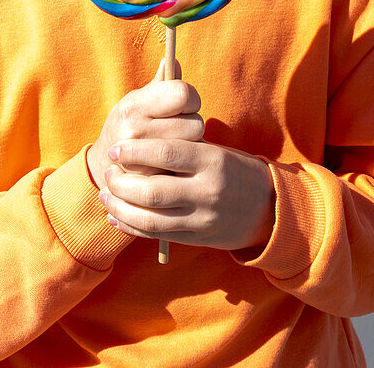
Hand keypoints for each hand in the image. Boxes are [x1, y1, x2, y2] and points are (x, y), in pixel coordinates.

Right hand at [86, 60, 203, 191]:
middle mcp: (136, 131)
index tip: (186, 103)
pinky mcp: (151, 183)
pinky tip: (173, 162)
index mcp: (134, 106)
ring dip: (191, 144)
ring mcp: (143, 160)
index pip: (183, 94)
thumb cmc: (127, 124)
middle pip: (195, 123)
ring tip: (176, 142)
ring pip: (194, 147)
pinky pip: (186, 169)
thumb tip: (172, 58)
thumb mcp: (137, 100)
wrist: (102, 166)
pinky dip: (184, 165)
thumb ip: (160, 83)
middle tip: (180, 126)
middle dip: (192, 123)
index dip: (191, 97)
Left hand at [99, 138, 275, 252]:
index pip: (166, 153)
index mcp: (212, 160)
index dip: (135, 151)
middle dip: (121, 182)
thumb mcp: (214, 150)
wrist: (268, 208)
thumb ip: (181, 147)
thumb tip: (138, 136)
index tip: (115, 148)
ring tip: (105, 194)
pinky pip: (156, 235)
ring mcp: (201, 218)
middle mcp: (207, 191)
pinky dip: (130, 226)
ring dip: (120, 206)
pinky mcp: (196, 238)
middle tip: (107, 171)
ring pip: (150, 218)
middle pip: (153, 190)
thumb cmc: (233, 170)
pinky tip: (114, 216)